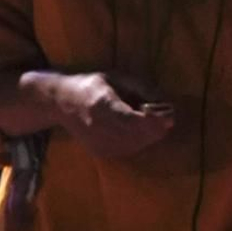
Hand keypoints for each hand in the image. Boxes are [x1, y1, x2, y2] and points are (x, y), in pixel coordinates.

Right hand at [50, 72, 176, 160]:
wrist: (63, 102)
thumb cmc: (93, 84)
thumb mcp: (118, 77)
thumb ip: (143, 89)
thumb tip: (167, 104)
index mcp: (102, 104)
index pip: (134, 120)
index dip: (155, 120)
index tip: (168, 113)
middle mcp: (99, 127)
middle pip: (138, 136)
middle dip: (157, 128)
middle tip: (167, 117)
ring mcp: (98, 143)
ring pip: (136, 146)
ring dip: (150, 135)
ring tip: (151, 120)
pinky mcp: (100, 152)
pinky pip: (128, 150)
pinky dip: (139, 141)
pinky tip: (137, 129)